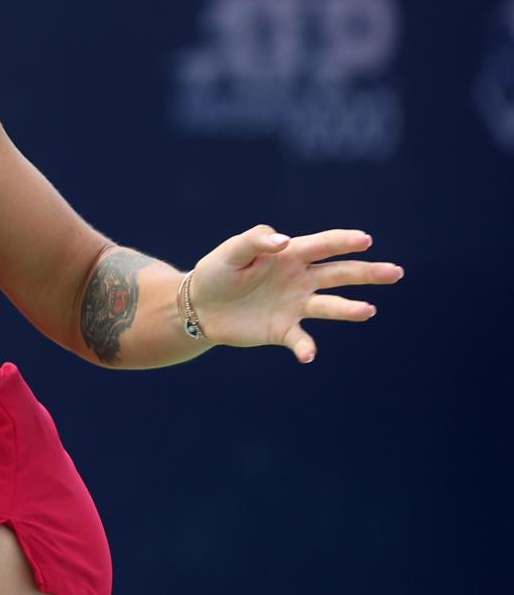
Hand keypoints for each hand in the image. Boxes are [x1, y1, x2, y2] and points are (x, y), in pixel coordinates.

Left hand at [189, 224, 404, 362]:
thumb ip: (256, 242)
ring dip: (349, 309)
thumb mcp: (230, 252)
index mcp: (290, 254)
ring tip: (368, 311)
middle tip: (395, 272)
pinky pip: (301, 339)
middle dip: (368, 272)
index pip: (323, 245)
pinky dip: (306, 347)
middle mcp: (300, 279)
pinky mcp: (284, 329)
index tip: (365, 240)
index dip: (343, 241)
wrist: (199, 307)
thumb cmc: (217, 272)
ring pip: (330, 306)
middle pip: (340, 274)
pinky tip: (308, 354)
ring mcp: (295, 305)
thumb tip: (284, 242)